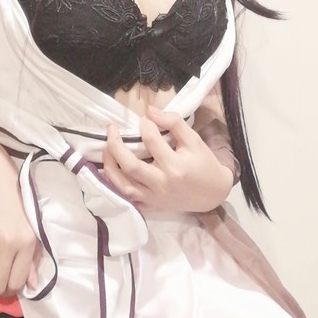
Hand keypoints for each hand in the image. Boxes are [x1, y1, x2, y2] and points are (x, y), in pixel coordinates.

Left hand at [103, 106, 233, 213]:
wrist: (212, 194)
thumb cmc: (204, 164)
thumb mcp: (194, 140)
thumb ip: (174, 123)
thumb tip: (150, 111)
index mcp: (175, 166)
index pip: (152, 141)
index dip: (146, 125)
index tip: (144, 118)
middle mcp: (161, 184)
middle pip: (131, 166)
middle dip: (116, 145)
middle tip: (111, 129)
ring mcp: (154, 198)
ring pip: (124, 185)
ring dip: (110, 167)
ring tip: (105, 150)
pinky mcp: (151, 207)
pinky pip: (127, 200)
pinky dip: (115, 188)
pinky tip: (110, 173)